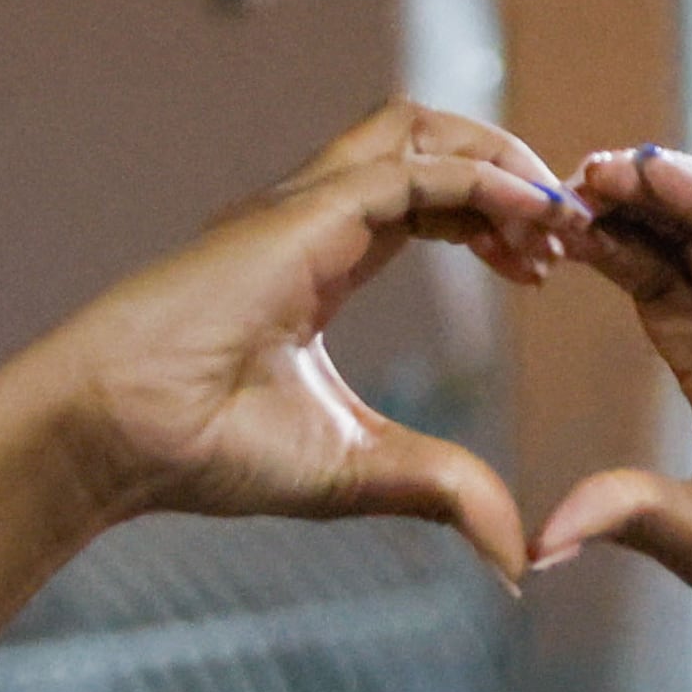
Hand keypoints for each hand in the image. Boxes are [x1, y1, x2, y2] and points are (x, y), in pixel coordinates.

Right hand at [7, 102, 585, 583]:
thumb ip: (442, 492)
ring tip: (556, 217)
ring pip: (419, 130)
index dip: (495, 218)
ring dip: (499, 159)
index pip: (427, 202)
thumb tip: (516, 560)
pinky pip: (411, 168)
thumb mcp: (358, 471)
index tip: (548, 268)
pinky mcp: (302, 212)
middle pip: (430, 145)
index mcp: (322, 261)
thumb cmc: (207, 451)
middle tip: (571, 235)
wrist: (120, 436)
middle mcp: (313, 218)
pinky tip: (530, 220)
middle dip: (511, 175)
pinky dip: (479, 179)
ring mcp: (303, 205)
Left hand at [533, 145, 691, 656]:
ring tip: (600, 170)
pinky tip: (666, 177)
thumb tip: (540, 546)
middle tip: (556, 182)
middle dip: (622, 216)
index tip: (543, 233)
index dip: (605, 262)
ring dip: (661, 198)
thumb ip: (635, 515)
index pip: (655, 303)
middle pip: (679, 255)